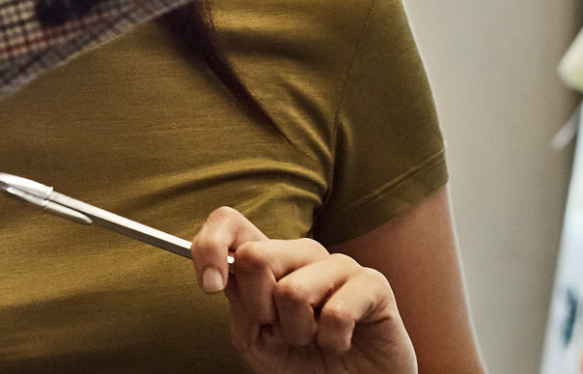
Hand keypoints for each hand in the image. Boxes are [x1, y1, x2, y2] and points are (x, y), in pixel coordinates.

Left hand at [191, 207, 415, 373]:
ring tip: (314, 339)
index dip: (209, 247)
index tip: (209, 286)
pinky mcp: (373, 283)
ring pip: (292, 290)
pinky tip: (341, 343)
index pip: (229, 222)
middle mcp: (302, 253)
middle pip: (254, 256)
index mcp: (270, 258)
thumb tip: (224, 275)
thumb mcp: (257, 341)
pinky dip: (332, 341)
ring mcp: (339, 264)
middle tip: (280, 330)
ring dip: (297, 332)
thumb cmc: (304, 361)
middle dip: (258, 308)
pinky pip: (337, 313)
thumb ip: (240, 306)